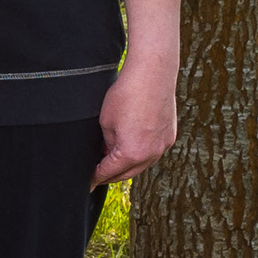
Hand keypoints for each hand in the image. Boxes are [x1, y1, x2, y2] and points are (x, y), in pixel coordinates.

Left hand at [94, 0, 183, 185]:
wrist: (152, 74)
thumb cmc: (126, 95)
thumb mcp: (106, 122)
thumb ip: (107, 143)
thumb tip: (108, 152)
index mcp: (132, 153)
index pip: (109, 172)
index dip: (95, 177)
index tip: (87, 183)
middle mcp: (151, 154)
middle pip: (127, 174)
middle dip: (111, 175)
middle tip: (97, 176)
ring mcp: (163, 146)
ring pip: (142, 165)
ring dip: (127, 166)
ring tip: (111, 163)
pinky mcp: (170, 136)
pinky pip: (152, 152)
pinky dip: (140, 155)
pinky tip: (130, 149)